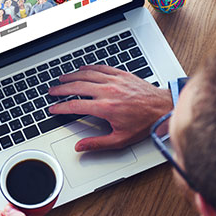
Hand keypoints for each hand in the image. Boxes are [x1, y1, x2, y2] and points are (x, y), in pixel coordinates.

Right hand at [48, 65, 172, 151]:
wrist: (163, 108)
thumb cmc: (145, 123)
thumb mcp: (121, 139)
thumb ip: (97, 143)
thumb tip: (80, 147)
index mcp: (105, 108)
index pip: (75, 105)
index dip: (61, 107)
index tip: (53, 109)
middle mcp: (108, 91)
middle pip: (77, 87)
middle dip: (61, 89)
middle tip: (52, 91)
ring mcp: (114, 81)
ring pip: (86, 75)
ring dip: (71, 76)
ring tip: (61, 79)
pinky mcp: (121, 74)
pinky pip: (100, 68)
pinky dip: (88, 68)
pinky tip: (81, 69)